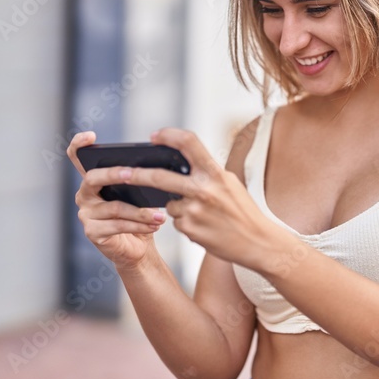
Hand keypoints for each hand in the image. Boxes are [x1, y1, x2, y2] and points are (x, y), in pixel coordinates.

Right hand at [66, 131, 166, 272]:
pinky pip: (118, 225)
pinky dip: (139, 225)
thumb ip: (139, 180)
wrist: (138, 248)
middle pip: (93, 178)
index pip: (77, 158)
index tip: (91, 136)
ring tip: (159, 214)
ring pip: (114, 207)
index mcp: (94, 180)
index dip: (79, 144)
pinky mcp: (92, 232)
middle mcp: (84, 195)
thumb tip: (157, 169)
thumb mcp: (139, 194)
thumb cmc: (138, 216)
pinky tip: (154, 225)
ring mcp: (86, 214)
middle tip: (132, 173)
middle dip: (114, 174)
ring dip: (140, 211)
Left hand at [127, 127, 278, 266]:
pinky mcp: (189, 230)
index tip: (154, 136)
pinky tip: (205, 227)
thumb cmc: (244, 211)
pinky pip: (177, 221)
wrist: (258, 242)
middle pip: (159, 177)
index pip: (189, 143)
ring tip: (205, 214)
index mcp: (215, 173)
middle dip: (135, 174)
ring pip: (170, 203)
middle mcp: (203, 190)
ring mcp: (194, 211)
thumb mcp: (229, 184)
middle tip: (119, 172)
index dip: (169, 135)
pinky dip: (186, 222)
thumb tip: (178, 164)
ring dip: (178, 206)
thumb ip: (206, 173)